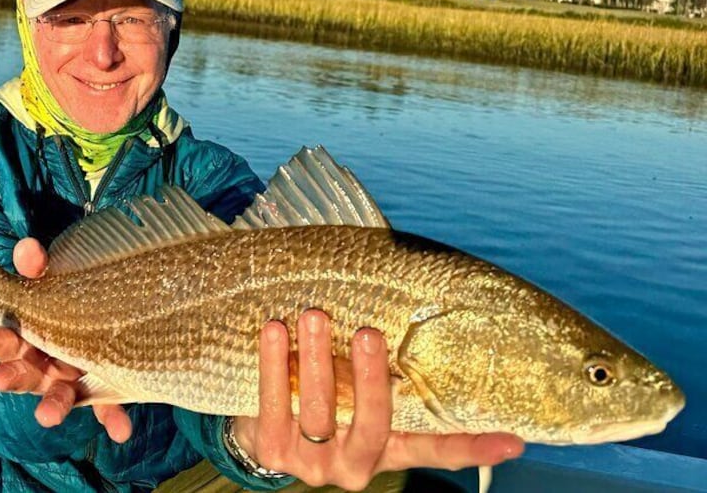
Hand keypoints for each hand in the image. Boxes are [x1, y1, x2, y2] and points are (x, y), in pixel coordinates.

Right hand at [0, 238, 131, 442]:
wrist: (113, 300)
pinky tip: (120, 431)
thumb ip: (39, 266)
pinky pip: (106, 407)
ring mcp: (72, 378)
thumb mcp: (55, 275)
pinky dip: (113, 418)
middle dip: (8, 376)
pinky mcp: (103, 389)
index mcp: (28, 337)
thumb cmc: (73, 292)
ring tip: (46, 416)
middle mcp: (45, 362)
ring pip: (58, 395)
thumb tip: (27, 250)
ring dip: (52, 406)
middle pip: (22, 372)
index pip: (3, 339)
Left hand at [232, 310, 523, 489]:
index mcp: (387, 449)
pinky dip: (272, 363)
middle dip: (371, 378)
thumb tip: (418, 309)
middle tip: (370, 334)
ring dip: (316, 359)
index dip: (474, 447)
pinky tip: (275, 330)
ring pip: (318, 411)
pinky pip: (271, 403)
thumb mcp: (359, 394)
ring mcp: (312, 462)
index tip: (514, 439)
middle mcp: (356, 464)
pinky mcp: (271, 450)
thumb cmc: (326, 399)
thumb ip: (386, 372)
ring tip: (315, 315)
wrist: (260, 431)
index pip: (436, 451)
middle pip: (373, 425)